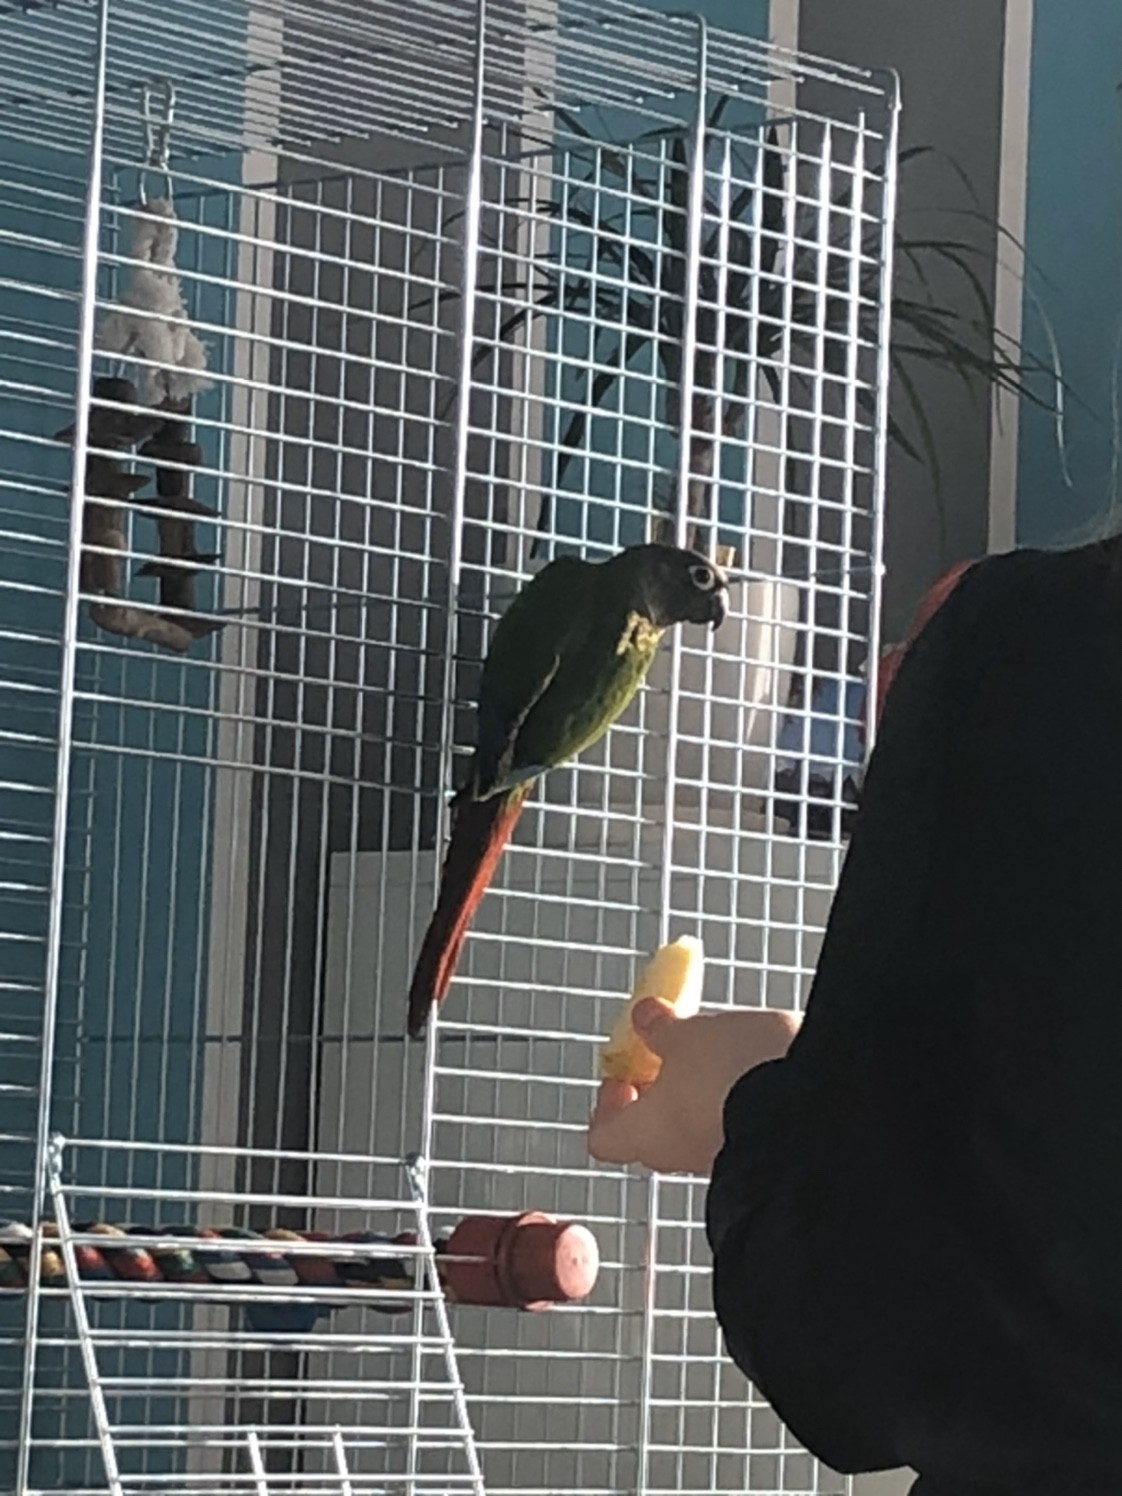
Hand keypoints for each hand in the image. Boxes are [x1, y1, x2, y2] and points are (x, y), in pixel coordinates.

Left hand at [587, 998, 800, 1175]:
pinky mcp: (761, 1148)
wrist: (817, 1102)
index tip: (621, 1072)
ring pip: (695, 1127)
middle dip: (657, 1091)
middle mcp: (680, 1155)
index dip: (607, 1105)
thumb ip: (661, 1029)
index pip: (604, 1137)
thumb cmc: (736, 1073)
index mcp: (646, 1132)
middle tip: (666, 1053)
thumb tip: (643, 1018)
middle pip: (651, 1131)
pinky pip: (735, 1123)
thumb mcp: (689, 1033)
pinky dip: (734, 1097)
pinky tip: (750, 1065)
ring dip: (698, 1092)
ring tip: (715, 1049)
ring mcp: (722, 1156)